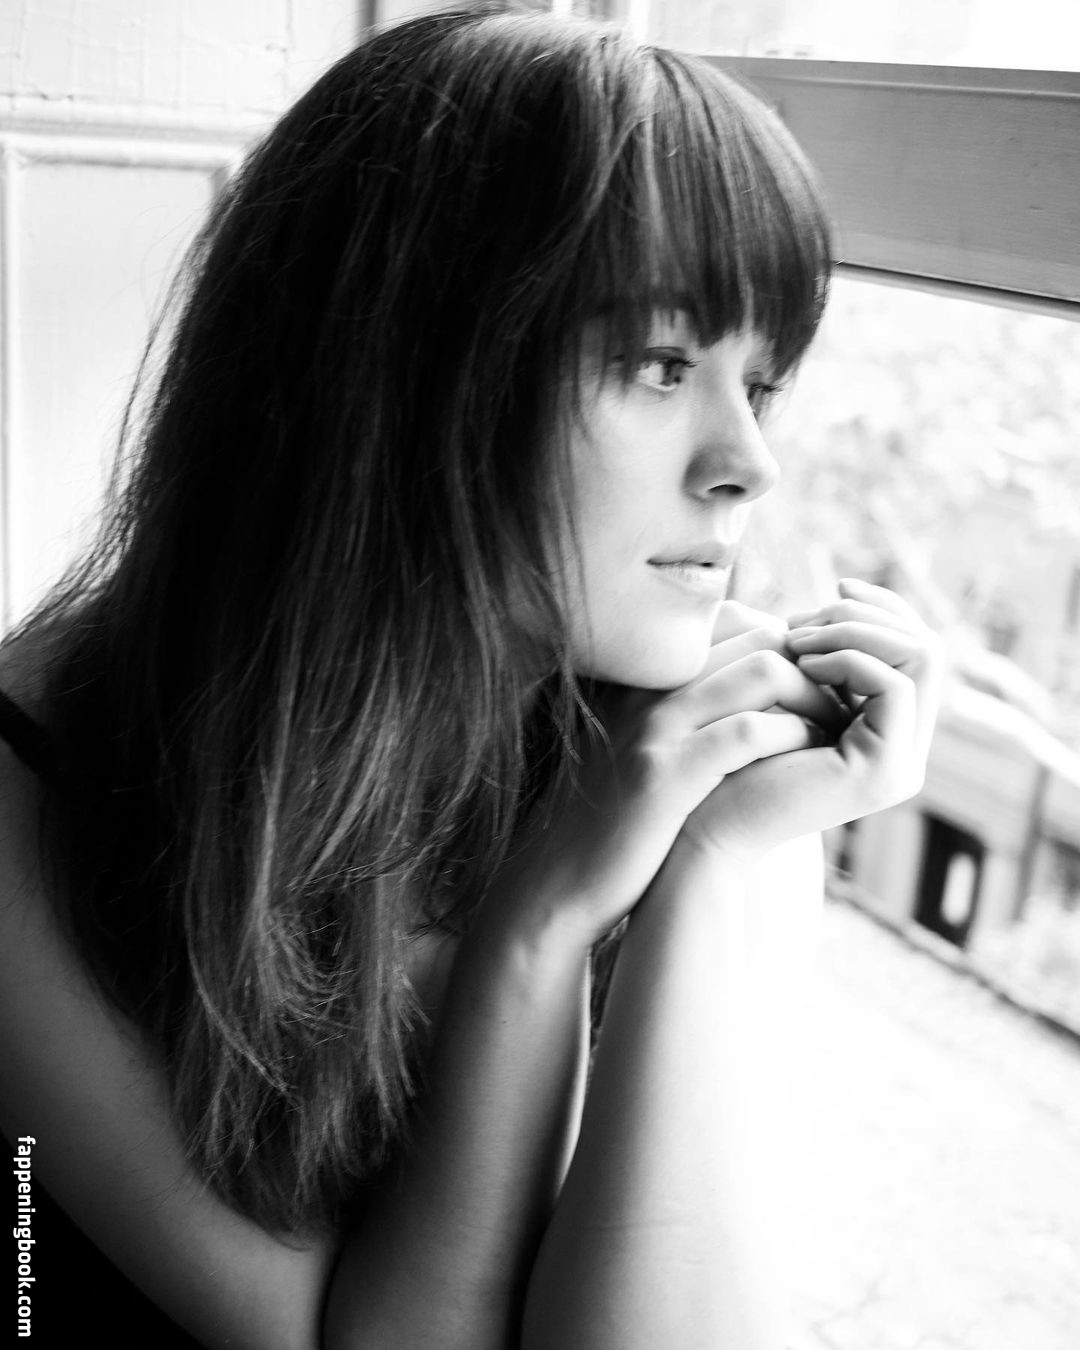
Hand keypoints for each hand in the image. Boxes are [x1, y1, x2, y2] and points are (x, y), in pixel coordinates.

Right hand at [495, 603, 845, 945]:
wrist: (558, 878)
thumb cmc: (612, 815)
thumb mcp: (643, 743)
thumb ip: (687, 708)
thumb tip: (757, 686)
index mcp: (644, 674)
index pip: (734, 620)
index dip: (787, 641)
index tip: (816, 677)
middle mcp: (647, 686)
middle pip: (757, 634)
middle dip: (813, 661)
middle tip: (843, 697)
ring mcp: (653, 727)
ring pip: (763, 670)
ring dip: (816, 694)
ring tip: (838, 724)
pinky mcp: (665, 775)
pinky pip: (748, 732)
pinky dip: (793, 736)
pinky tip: (812, 754)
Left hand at [678, 578, 943, 860]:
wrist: (704, 818)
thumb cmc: (730, 752)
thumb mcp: (785, 686)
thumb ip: (823, 653)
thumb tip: (843, 595)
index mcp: (888, 729)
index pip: (917, 647)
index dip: (884, 608)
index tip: (837, 587)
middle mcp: (906, 748)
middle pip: (928, 646)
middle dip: (866, 615)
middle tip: (803, 619)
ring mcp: (903, 764)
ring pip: (920, 657)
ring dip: (855, 632)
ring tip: (796, 639)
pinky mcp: (886, 771)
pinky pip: (893, 686)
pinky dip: (849, 660)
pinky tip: (801, 665)